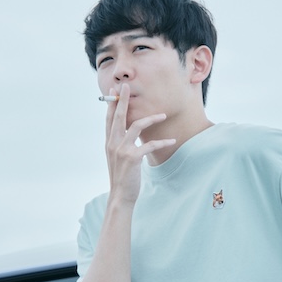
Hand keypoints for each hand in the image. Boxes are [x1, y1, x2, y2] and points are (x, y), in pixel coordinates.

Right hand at [105, 83, 175, 204]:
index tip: (114, 91)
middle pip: (118, 116)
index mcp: (109, 142)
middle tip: (127, 86)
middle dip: (123, 100)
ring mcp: (122, 150)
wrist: (120, 195)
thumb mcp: (116, 156)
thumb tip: (126, 131)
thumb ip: (119, 143)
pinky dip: (162, 142)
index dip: (112, 104)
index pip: (109, 119)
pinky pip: (150, 145)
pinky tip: (172, 140)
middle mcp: (113, 143)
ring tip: (163, 115)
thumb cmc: (122, 175)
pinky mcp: (133, 158)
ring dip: (151, 118)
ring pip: (136, 126)